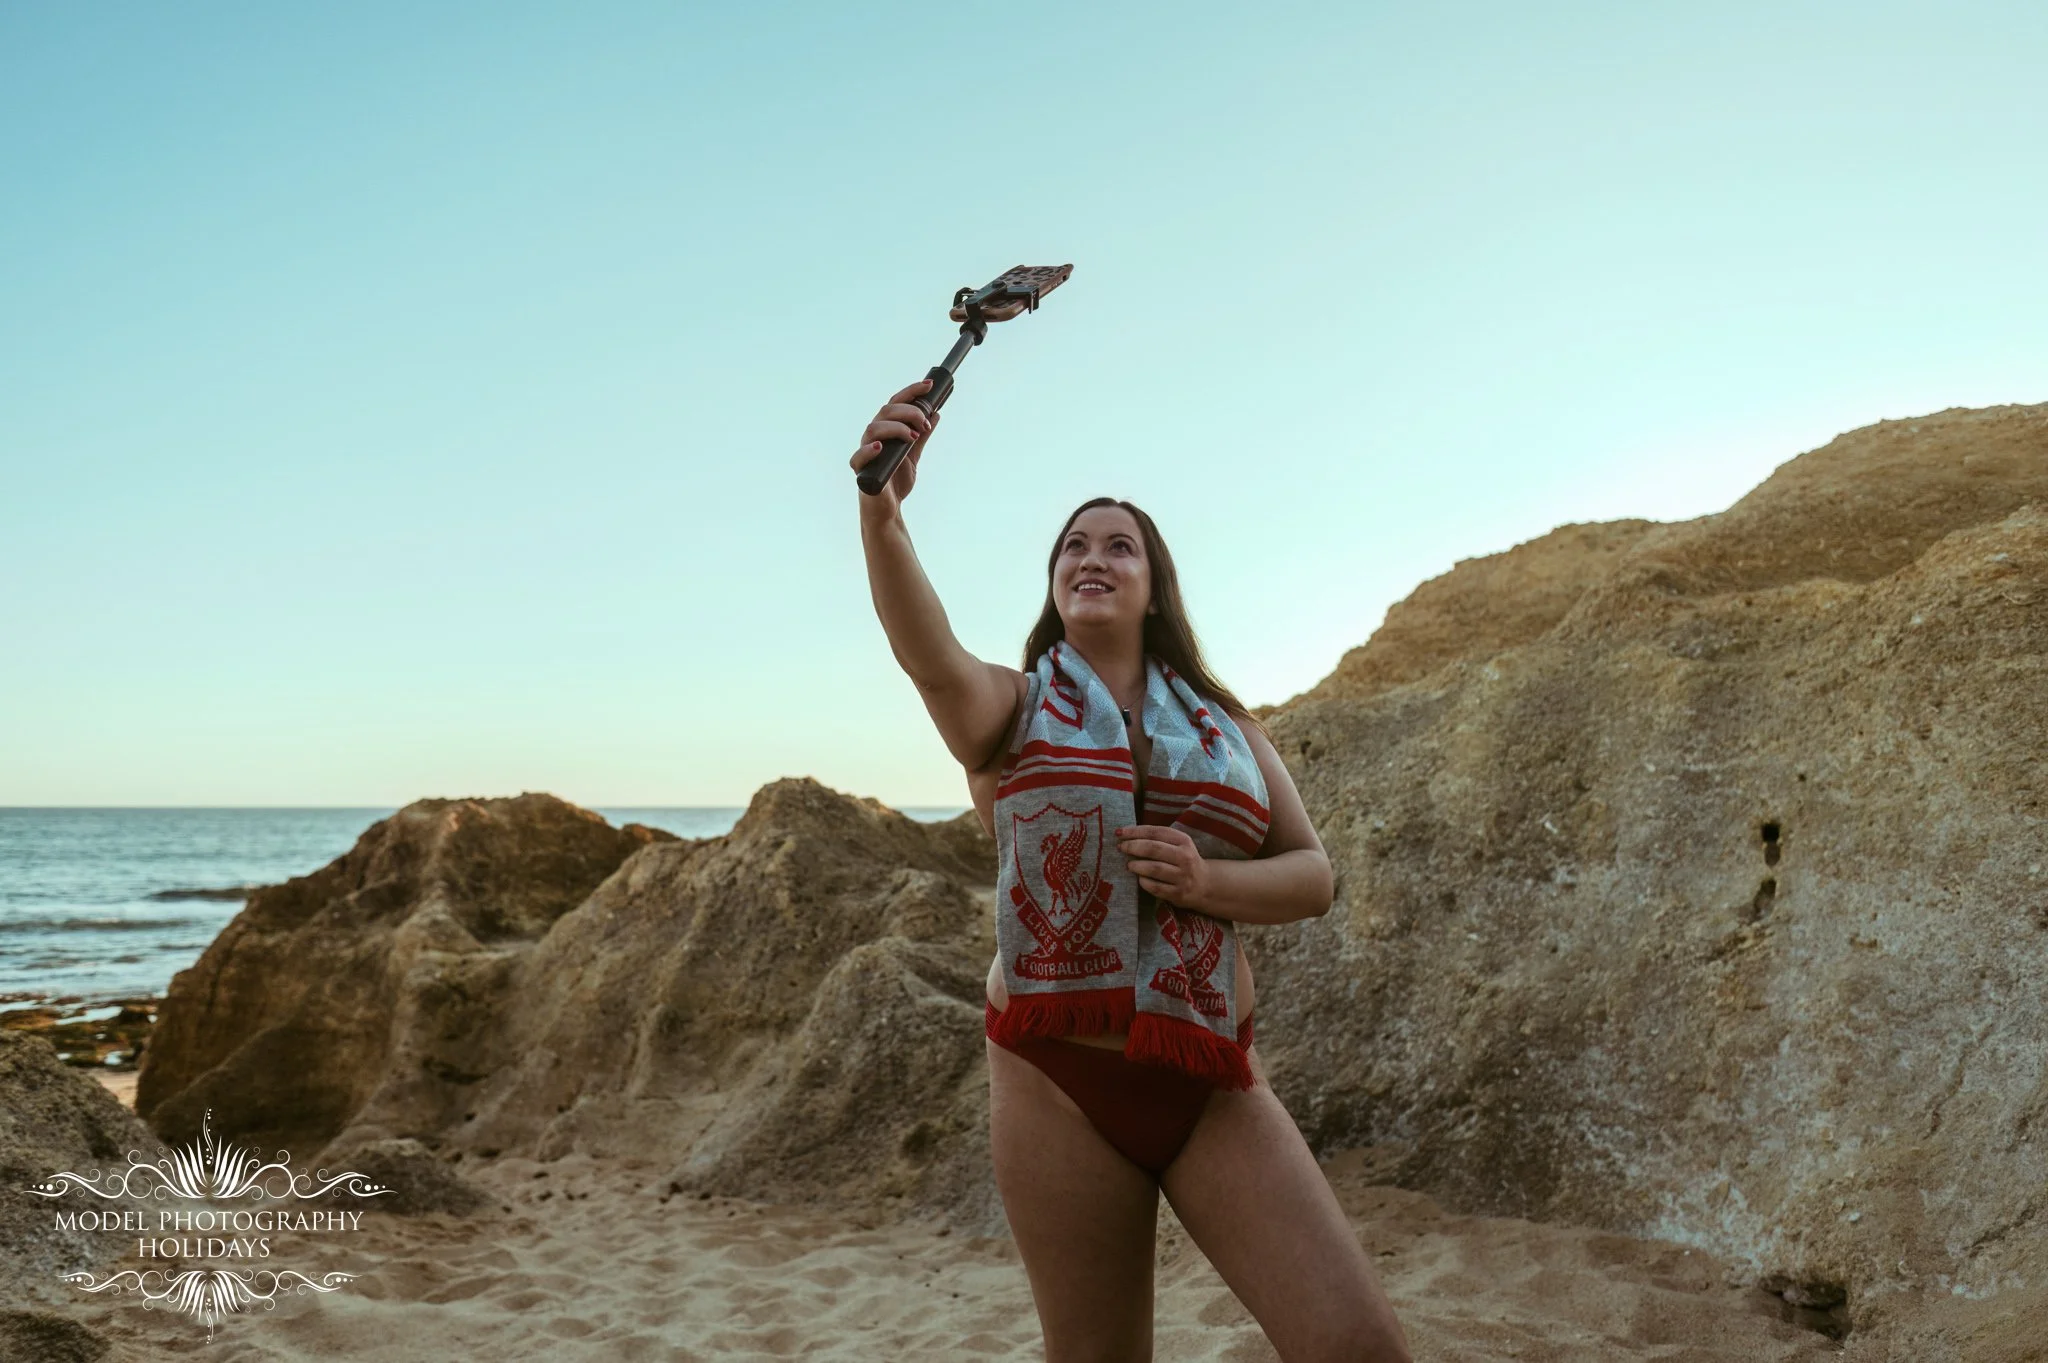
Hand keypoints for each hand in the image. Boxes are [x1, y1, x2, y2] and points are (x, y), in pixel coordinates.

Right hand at [849, 377, 939, 518]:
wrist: (889, 509)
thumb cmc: (896, 481)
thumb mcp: (913, 455)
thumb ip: (922, 436)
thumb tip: (935, 414)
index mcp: (885, 430)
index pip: (895, 403)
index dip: (911, 392)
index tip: (928, 386)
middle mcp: (873, 437)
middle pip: (886, 412)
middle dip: (908, 412)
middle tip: (924, 424)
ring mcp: (866, 452)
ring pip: (873, 428)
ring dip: (896, 428)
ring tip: (912, 437)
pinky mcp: (861, 471)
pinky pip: (859, 457)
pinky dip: (870, 450)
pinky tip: (881, 447)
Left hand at [1115, 824, 1208, 908]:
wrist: (1205, 885)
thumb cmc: (1183, 861)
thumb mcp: (1178, 845)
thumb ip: (1158, 839)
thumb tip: (1126, 835)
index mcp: (1183, 841)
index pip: (1155, 832)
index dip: (1135, 831)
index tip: (1119, 832)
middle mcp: (1185, 857)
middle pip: (1154, 849)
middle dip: (1133, 846)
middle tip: (1121, 848)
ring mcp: (1182, 876)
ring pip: (1155, 869)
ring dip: (1137, 865)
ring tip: (1129, 865)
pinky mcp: (1178, 893)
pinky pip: (1156, 887)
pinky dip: (1144, 882)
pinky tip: (1140, 879)